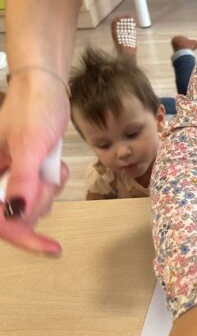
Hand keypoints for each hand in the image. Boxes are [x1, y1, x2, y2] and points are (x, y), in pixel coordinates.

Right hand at [0, 71, 68, 253]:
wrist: (46, 88)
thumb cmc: (34, 108)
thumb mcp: (30, 144)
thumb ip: (22, 180)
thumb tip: (16, 213)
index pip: (0, 221)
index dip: (22, 236)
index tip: (50, 248)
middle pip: (19, 215)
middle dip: (40, 198)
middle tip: (48, 172)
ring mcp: (9, 178)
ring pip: (33, 206)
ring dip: (48, 189)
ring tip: (49, 162)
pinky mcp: (24, 174)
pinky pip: (41, 193)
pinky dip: (52, 181)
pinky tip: (53, 161)